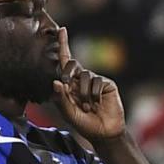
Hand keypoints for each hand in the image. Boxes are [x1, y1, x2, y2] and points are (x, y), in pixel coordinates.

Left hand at [52, 27, 124, 141]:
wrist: (104, 133)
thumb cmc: (85, 125)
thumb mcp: (69, 114)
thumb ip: (61, 99)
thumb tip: (56, 82)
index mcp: (70, 85)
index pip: (65, 63)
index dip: (63, 45)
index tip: (62, 29)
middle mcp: (82, 80)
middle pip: (72, 64)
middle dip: (67, 71)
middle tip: (66, 84)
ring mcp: (95, 81)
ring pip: (84, 75)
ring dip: (82, 93)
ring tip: (87, 107)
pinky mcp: (107, 84)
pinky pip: (96, 82)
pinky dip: (93, 94)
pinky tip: (96, 104)